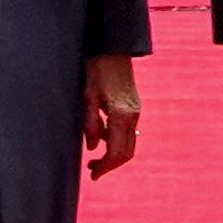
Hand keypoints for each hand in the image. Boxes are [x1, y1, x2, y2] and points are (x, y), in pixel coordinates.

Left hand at [81, 55, 145, 173]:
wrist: (113, 48)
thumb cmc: (97, 69)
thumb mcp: (87, 96)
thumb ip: (90, 123)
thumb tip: (92, 147)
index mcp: (121, 115)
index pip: (118, 152)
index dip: (106, 167)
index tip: (93, 175)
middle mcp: (133, 116)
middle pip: (127, 152)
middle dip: (110, 165)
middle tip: (92, 170)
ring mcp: (135, 111)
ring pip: (129, 143)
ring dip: (113, 154)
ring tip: (93, 157)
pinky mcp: (133, 106)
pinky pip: (127, 131)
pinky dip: (116, 141)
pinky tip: (101, 136)